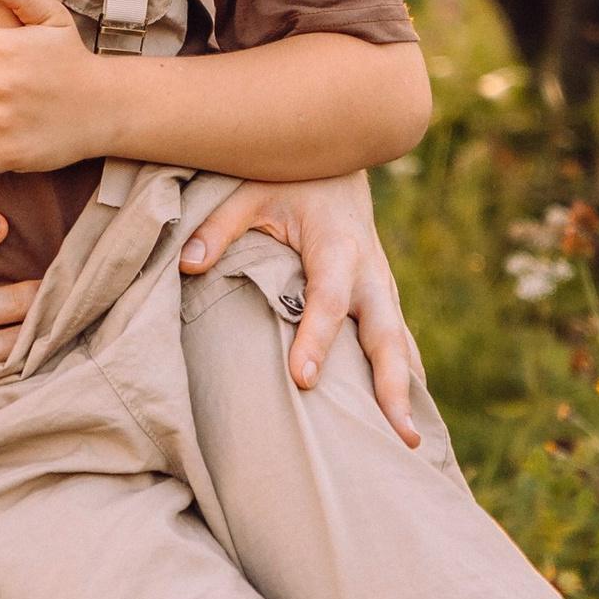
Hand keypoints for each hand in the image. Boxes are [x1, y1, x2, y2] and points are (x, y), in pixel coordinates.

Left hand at [178, 170, 421, 444]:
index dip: (317, 339)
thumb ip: (219, 226)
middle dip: (391, 386)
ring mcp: (381, 286)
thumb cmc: (290, 176)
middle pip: (385, 334)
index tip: (303, 380)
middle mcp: (369, 271)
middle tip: (400, 436)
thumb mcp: (250, 189)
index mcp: (336, 246)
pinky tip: (409, 418)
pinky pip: (400, 342)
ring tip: (411, 445)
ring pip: (400, 344)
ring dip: (406, 392)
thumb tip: (187, 264)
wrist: (340, 154)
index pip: (328, 300)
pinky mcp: (383, 296)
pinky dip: (408, 377)